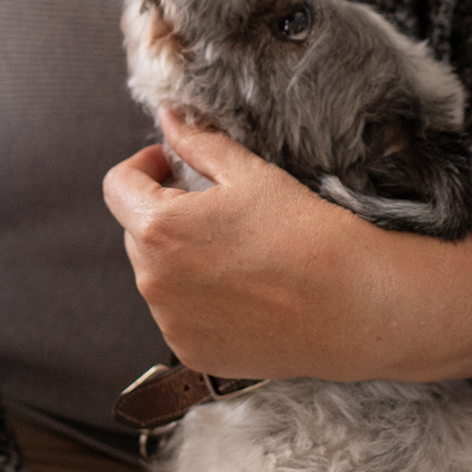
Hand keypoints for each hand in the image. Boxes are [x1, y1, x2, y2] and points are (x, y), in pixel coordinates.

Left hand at [104, 110, 376, 380]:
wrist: (354, 307)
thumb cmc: (306, 234)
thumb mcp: (250, 175)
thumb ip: (198, 144)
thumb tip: (168, 119)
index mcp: (159, 227)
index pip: (117, 187)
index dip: (141, 167)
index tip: (169, 164)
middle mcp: (152, 280)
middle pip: (136, 232)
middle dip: (164, 212)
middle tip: (214, 209)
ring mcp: (170, 322)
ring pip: (156, 275)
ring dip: (178, 257)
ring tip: (235, 253)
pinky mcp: (190, 352)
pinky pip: (177, 314)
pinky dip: (196, 299)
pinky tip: (241, 291)